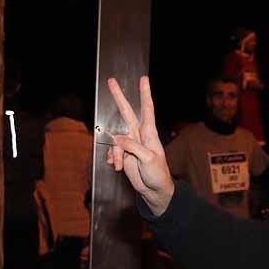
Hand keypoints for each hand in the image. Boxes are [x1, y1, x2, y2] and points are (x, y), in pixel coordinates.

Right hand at [105, 76, 174, 215]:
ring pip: (115, 141)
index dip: (145, 94)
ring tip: (120, 166)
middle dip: (119, 97)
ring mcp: (130, 143)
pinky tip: (116, 166)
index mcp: (149, 133)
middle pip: (127, 112)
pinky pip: (112, 151)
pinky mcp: (123, 153)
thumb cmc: (158, 173)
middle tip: (111, 81)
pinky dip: (113, 159)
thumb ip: (133, 147)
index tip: (143, 79)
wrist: (154, 189)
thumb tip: (117, 138)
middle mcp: (139, 135)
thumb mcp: (149, 160)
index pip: (147, 109)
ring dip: (115, 154)